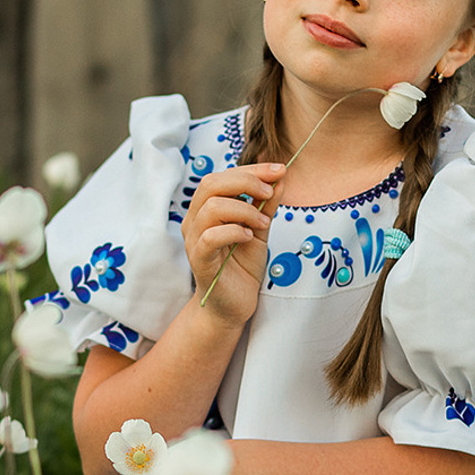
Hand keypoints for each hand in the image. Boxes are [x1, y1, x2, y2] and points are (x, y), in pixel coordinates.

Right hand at [182, 163, 284, 326]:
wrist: (233, 305)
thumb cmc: (242, 266)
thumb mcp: (260, 229)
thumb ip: (266, 204)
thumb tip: (281, 177)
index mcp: (206, 208)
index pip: (222, 176)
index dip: (251, 169)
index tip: (279, 169)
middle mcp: (194, 220)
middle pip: (211, 183)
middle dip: (246, 181)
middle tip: (270, 192)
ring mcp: (194, 240)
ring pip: (212, 207)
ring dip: (244, 209)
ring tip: (263, 223)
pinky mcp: (199, 260)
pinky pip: (210, 236)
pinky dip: (234, 231)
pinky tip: (249, 237)